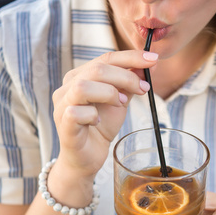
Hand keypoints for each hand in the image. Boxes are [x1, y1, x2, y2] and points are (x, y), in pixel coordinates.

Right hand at [52, 50, 157, 177]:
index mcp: (80, 76)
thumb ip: (129, 83)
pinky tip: (99, 121)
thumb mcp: (119, 101)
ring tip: (121, 103)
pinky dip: (92, 115)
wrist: (88, 157)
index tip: (154, 59)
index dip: (131, 57)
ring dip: (109, 93)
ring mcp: (62, 106)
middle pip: (97, 69)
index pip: (106, 58)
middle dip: (126, 77)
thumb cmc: (100, 127)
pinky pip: (76, 112)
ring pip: (83, 87)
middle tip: (143, 88)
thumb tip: (146, 64)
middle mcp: (67, 87)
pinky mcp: (63, 125)